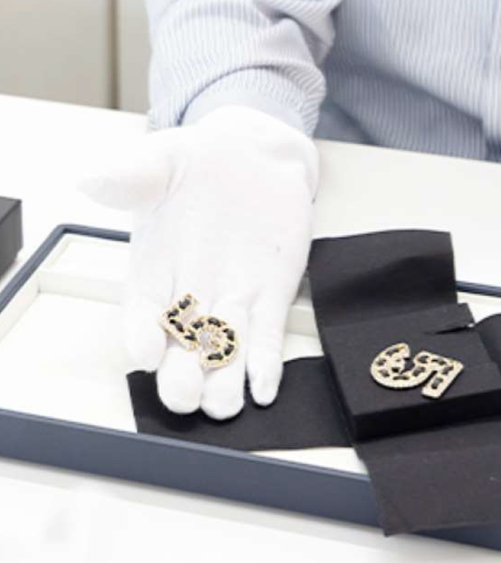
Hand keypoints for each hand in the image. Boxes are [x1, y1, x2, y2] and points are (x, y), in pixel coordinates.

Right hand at [79, 106, 316, 418]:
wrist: (256, 157)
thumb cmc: (202, 162)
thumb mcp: (163, 161)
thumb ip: (132, 176)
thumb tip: (92, 179)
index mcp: (154, 270)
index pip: (143, 312)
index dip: (142, 334)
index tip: (146, 353)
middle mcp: (192, 295)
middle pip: (183, 346)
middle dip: (182, 374)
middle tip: (184, 397)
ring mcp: (234, 300)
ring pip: (227, 351)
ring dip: (226, 381)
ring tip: (225, 406)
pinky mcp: (272, 297)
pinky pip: (268, 336)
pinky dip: (268, 363)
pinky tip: (266, 388)